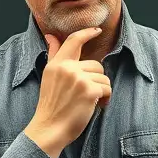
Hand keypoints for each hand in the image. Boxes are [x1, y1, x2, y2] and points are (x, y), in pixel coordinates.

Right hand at [24, 27, 111, 157]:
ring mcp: (78, 78)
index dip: (87, 33)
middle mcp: (67, 68)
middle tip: (87, 94)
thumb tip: (51, 36)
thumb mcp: (49, 77)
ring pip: (104, 77)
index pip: (73, 41)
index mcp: (56, 64)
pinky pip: (107, 88)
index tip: (97, 29)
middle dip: (96, 79)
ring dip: (101, 90)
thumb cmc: (51, 106)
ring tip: (89, 102)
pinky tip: (96, 106)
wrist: (49, 128)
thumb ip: (53, 55)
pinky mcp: (89, 90)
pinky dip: (105, 98)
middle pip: (96, 64)